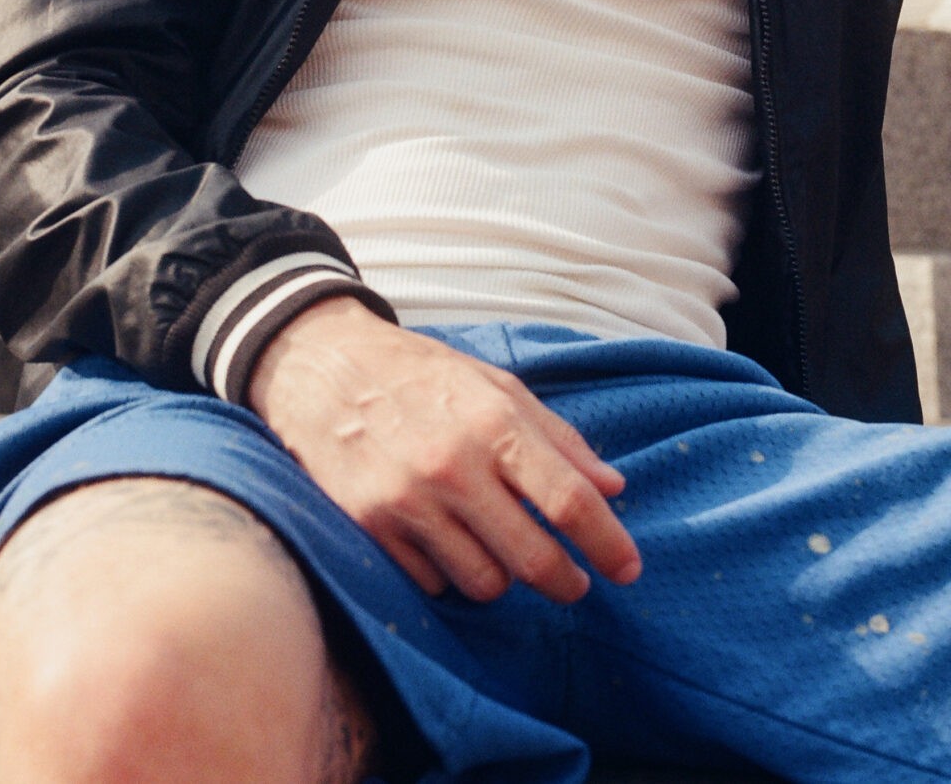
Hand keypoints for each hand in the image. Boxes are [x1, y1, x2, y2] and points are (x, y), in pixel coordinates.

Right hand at [246, 298, 641, 604]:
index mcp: (495, 423)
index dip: (608, 543)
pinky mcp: (370, 526)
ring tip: (504, 553)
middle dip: (565, 581)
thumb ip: (559, 439)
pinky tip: (449, 543)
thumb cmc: (422, 374)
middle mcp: (454, 466)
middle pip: (532, 558)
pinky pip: (432, 583)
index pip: (569, 500)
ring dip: (504, 577)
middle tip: (575, 583)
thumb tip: (613, 487)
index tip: (627, 568)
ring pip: (483, 582)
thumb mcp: (498, 386)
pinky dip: (450, 573)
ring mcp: (409, 501)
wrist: (323, 366)